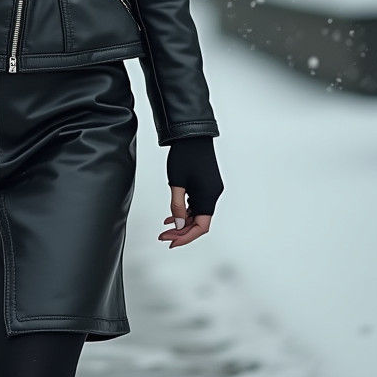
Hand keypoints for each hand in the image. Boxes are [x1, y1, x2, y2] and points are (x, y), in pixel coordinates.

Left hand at [158, 135, 223, 249]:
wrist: (192, 134)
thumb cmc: (184, 155)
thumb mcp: (176, 183)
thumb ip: (177, 206)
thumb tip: (179, 226)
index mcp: (208, 196)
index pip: (201, 227)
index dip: (186, 237)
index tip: (171, 242)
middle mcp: (213, 194)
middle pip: (199, 222)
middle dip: (182, 231)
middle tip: (164, 235)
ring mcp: (210, 189)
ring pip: (197, 213)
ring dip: (182, 222)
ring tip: (165, 227)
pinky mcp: (206, 183)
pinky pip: (197, 203)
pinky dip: (185, 210)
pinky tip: (173, 215)